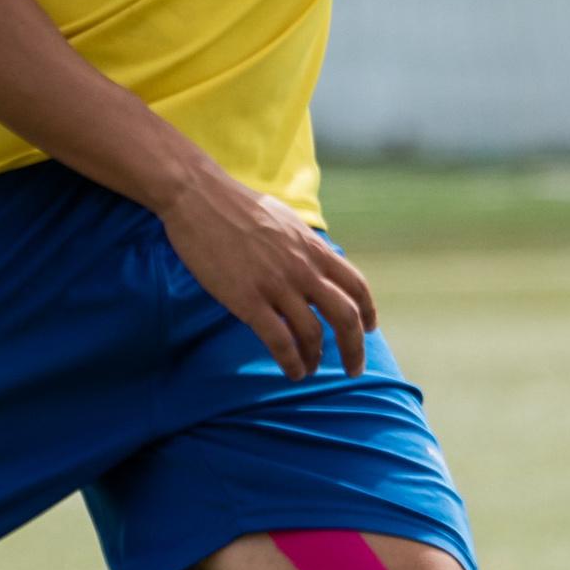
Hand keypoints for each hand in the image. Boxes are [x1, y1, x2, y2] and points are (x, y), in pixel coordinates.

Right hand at [159, 163, 377, 380]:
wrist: (199, 198)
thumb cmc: (237, 205)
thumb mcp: (286, 221)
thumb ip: (304, 246)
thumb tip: (317, 260)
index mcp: (313, 249)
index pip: (356, 285)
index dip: (368, 311)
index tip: (370, 328)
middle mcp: (303, 269)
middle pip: (345, 316)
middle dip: (354, 347)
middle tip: (353, 368)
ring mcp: (277, 285)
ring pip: (312, 334)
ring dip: (315, 358)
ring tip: (309, 369)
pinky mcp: (248, 300)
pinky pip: (280, 341)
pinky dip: (291, 362)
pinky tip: (291, 372)